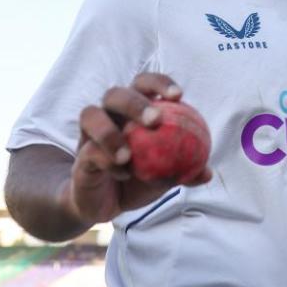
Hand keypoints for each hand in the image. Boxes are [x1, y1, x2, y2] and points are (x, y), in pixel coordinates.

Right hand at [64, 73, 212, 223]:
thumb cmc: (138, 179)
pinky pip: (88, 151)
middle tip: (155, 121)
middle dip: (135, 103)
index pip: (144, 84)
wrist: (105, 203)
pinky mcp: (79, 155)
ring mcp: (90, 133)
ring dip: (110, 132)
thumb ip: (185, 172)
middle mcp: (108, 114)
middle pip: (115, 93)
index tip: (178, 95)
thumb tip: (207, 172)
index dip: (160, 83)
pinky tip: (124, 173)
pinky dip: (107, 161)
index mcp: (132, 110)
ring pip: (90, 114)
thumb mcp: (165, 176)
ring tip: (128, 155)